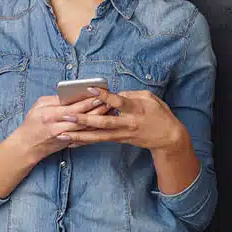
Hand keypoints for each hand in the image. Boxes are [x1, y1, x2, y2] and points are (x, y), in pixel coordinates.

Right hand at [11, 93, 110, 161]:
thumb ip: (56, 99)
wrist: (27, 146)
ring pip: (87, 128)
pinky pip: (85, 136)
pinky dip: (96, 129)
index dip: (88, 101)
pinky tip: (105, 122)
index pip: (73, 107)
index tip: (100, 94)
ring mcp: (65, 137)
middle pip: (83, 118)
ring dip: (100, 119)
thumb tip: (73, 93)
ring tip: (112, 110)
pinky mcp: (69, 143)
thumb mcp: (39, 106)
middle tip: (111, 101)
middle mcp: (58, 127)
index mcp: (50, 115)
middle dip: (98, 109)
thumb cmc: (32, 123)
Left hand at [61, 89, 186, 150]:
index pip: (117, 102)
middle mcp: (127, 123)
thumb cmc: (159, 114)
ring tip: (63, 134)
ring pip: (98, 136)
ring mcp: (123, 134)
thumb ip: (129, 95)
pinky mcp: (120, 140)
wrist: (168, 138)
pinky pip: (100, 140)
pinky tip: (72, 142)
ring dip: (80, 135)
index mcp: (135, 110)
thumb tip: (111, 95)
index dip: (103, 96)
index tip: (90, 89)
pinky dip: (86, 141)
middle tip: (67, 116)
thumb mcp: (149, 98)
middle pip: (103, 122)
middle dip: (84, 120)